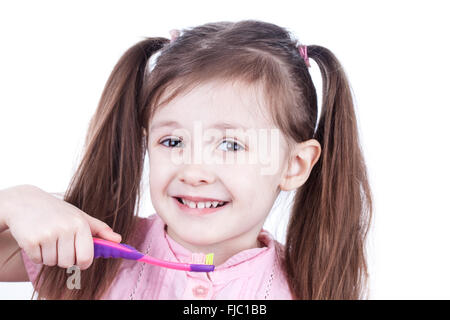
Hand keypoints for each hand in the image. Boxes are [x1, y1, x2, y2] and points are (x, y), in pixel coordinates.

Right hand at [2, 184, 121, 269]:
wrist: (24, 201)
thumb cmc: (57, 211)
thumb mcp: (80, 216)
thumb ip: (100, 229)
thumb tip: (119, 240)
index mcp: (80, 224)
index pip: (86, 258)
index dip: (83, 262)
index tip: (79, 258)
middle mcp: (65, 228)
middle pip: (68, 263)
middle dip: (64, 258)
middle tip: (59, 243)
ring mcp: (47, 234)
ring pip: (53, 263)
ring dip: (50, 256)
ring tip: (47, 239)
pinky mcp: (30, 241)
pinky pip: (38, 260)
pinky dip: (36, 254)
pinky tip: (36, 239)